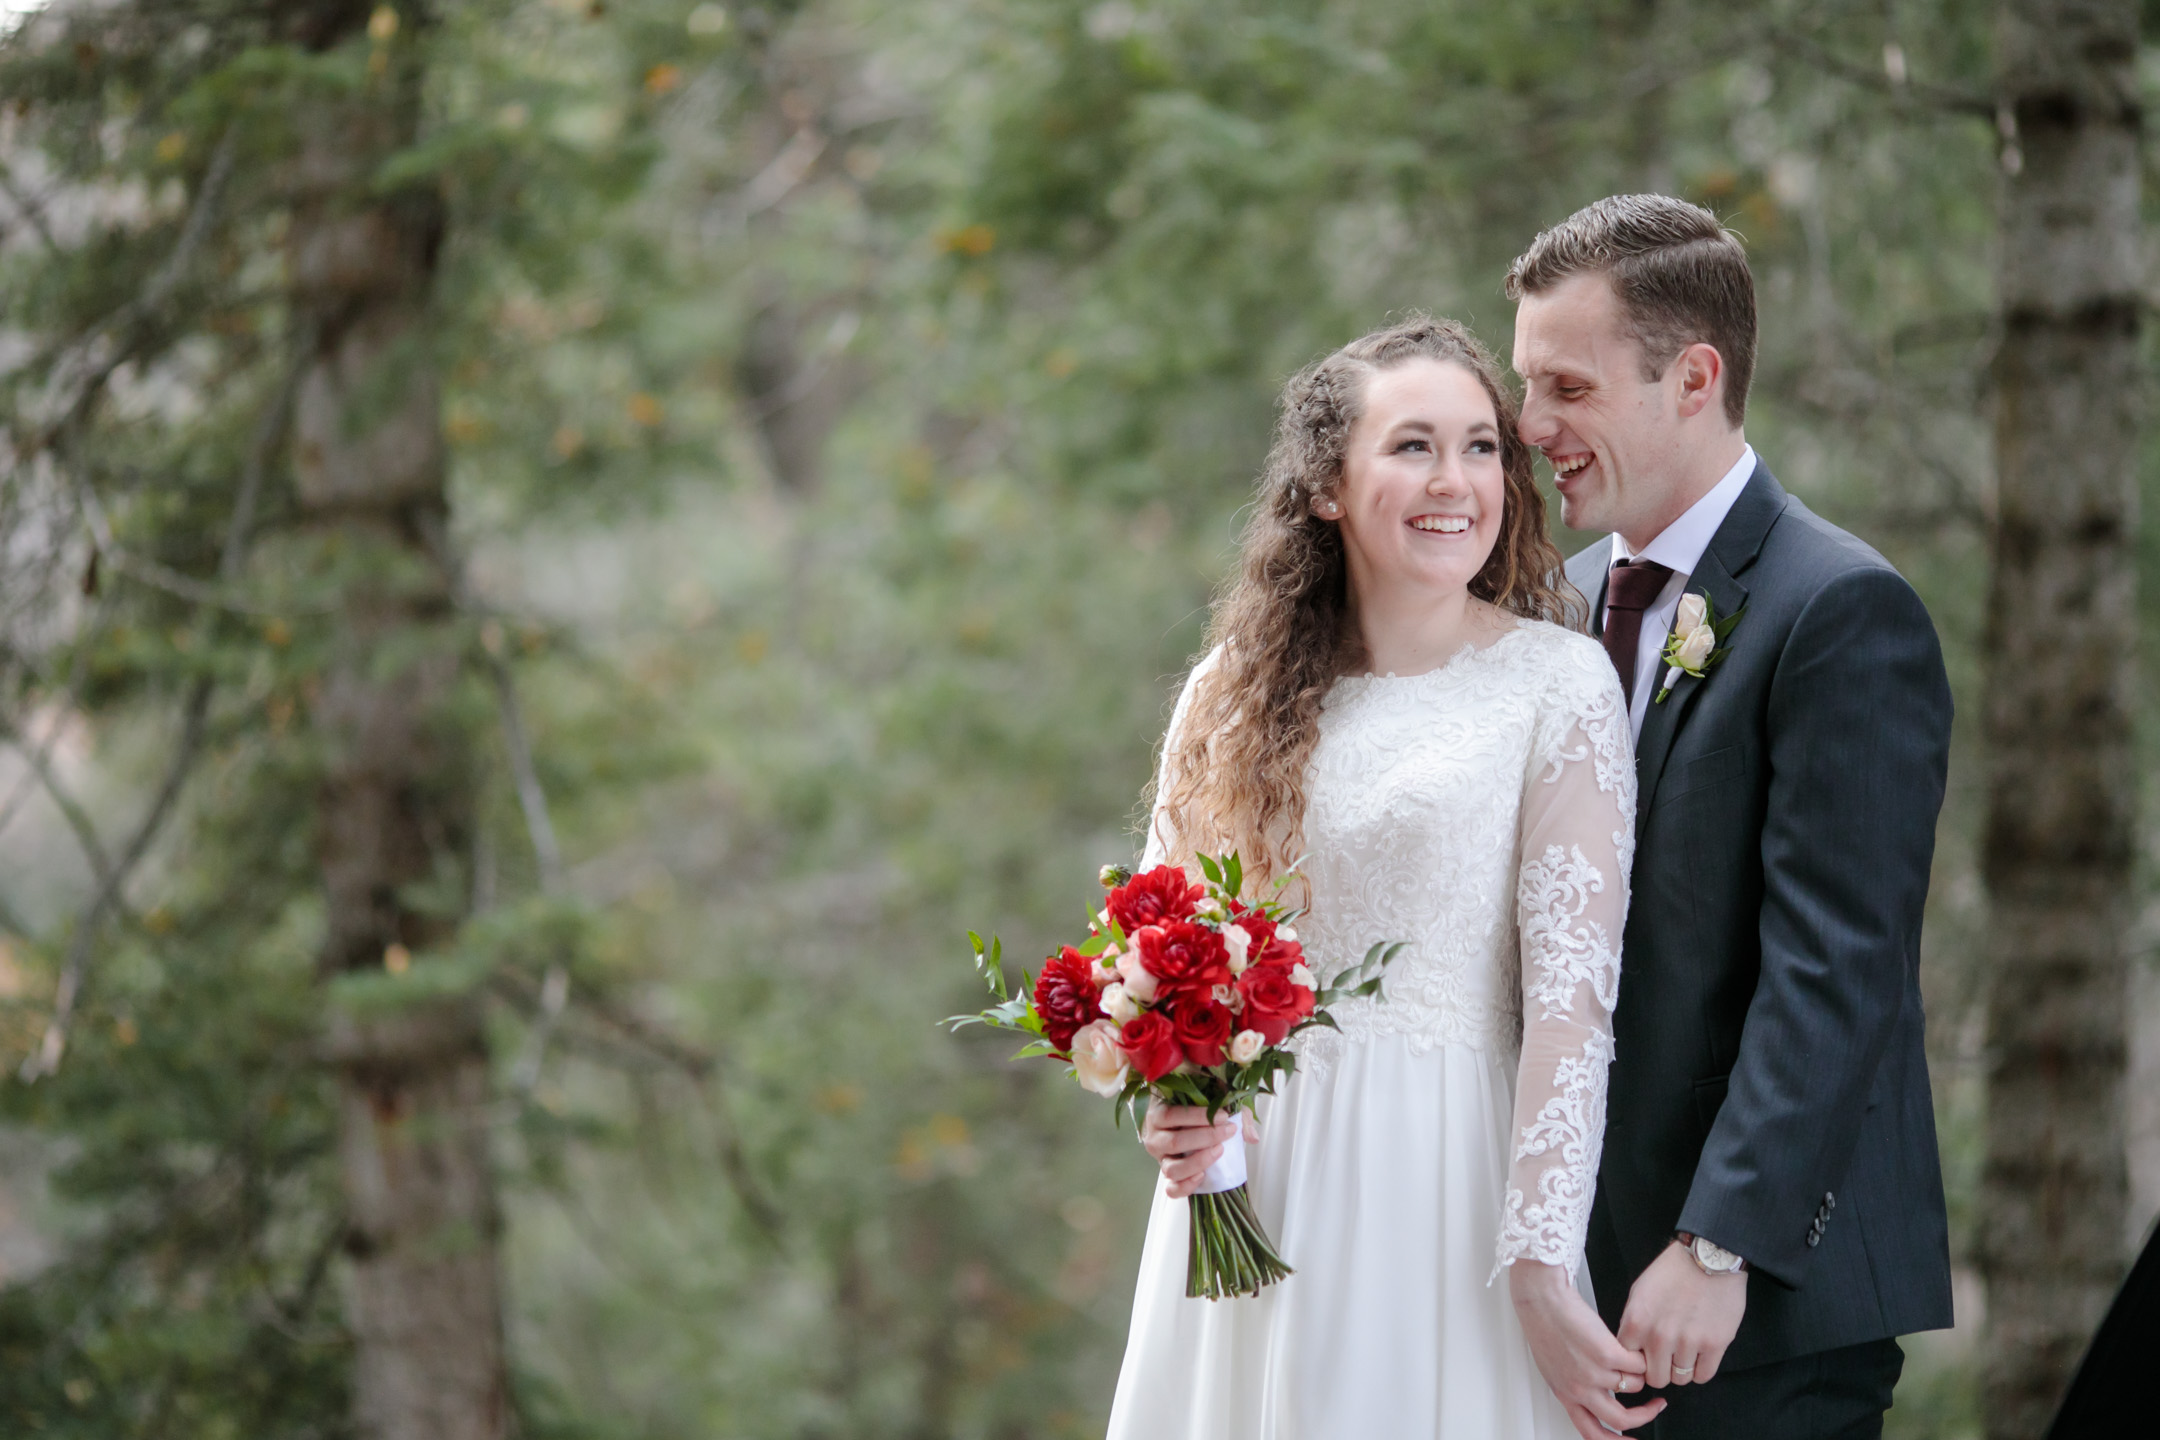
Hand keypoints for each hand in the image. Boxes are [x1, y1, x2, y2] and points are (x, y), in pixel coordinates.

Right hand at [1139, 1104, 1241, 1198]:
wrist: (1180, 1126)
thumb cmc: (1195, 1112)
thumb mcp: (1212, 1104)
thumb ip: (1235, 1114)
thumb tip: (1252, 1137)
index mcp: (1158, 1115)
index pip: (1172, 1115)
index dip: (1199, 1117)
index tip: (1224, 1116)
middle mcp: (1154, 1138)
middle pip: (1174, 1142)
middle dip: (1206, 1137)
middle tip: (1228, 1131)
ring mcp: (1160, 1160)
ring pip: (1172, 1168)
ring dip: (1199, 1161)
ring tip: (1220, 1151)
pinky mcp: (1168, 1177)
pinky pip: (1172, 1189)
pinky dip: (1187, 1185)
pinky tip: (1203, 1176)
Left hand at [1508, 1259, 1663, 1437]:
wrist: (1540, 1299)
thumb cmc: (1544, 1326)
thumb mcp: (1554, 1366)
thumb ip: (1574, 1385)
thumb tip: (1596, 1396)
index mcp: (1565, 1394)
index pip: (1592, 1433)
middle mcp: (1579, 1389)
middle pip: (1619, 1420)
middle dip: (1644, 1416)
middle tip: (1656, 1406)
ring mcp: (1593, 1373)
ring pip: (1634, 1386)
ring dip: (1640, 1374)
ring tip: (1636, 1358)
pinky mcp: (1606, 1353)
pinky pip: (1638, 1365)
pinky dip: (1642, 1357)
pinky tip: (1636, 1347)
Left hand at [1617, 1240, 1747, 1388]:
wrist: (1708, 1258)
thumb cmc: (1674, 1271)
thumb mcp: (1640, 1291)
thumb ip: (1633, 1323)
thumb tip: (1632, 1348)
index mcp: (1637, 1322)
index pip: (1629, 1362)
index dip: (1638, 1361)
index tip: (1647, 1356)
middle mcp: (1659, 1336)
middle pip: (1655, 1378)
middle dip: (1661, 1370)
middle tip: (1668, 1358)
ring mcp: (1688, 1342)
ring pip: (1680, 1379)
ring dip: (1682, 1368)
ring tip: (1686, 1350)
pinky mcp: (1714, 1345)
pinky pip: (1703, 1376)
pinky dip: (1701, 1369)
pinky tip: (1701, 1354)